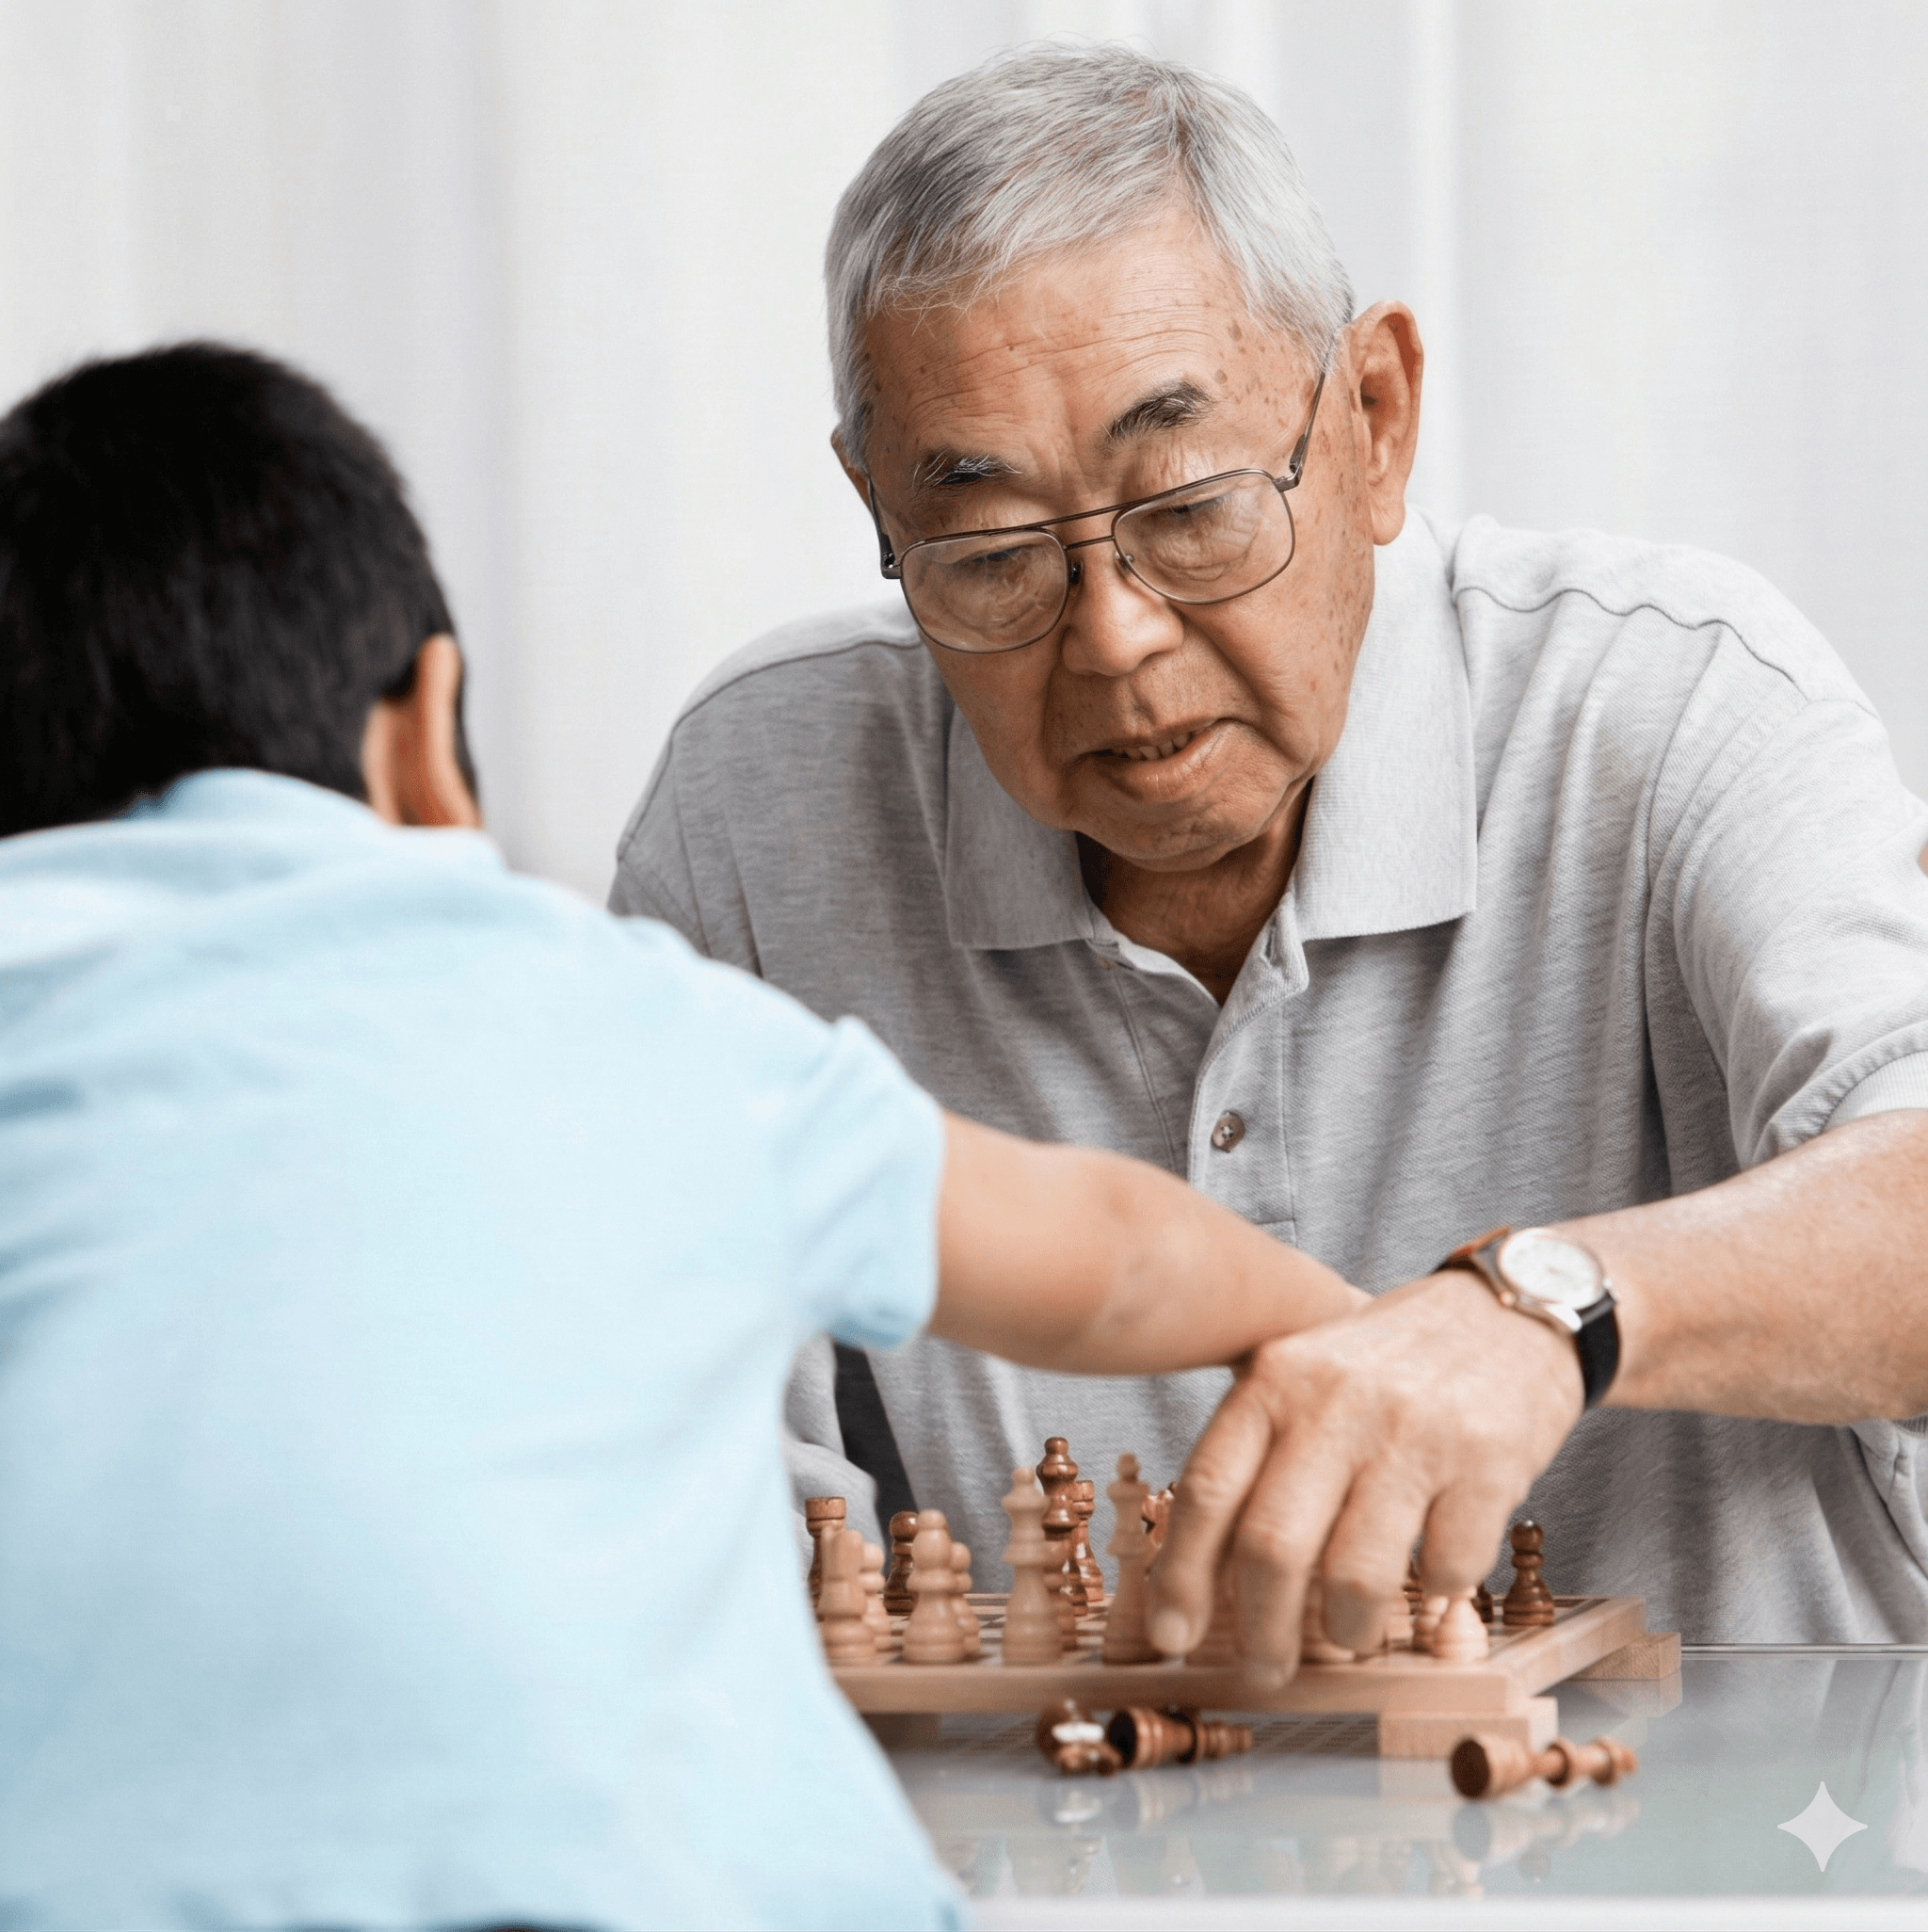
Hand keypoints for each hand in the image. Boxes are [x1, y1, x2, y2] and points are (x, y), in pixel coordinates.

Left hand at [1145, 1268, 1583, 1668]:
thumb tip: (1205, 1571)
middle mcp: (1335, 1402)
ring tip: (1348, 1631)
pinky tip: (1429, 1586)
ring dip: (1347, 1627)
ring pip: (1354, 1575)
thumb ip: (1258, 1452)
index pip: (1208, 1489)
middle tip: (1266, 1667)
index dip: (1180, 1575)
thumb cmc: (1389, 1360)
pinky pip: (1445, 1570)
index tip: (1171, 1636)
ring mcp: (1413, 1432)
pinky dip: (1433, 1598)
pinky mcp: (1487, 1462)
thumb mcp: (1305, 1375)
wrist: (1506, 1311)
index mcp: (1275, 1379)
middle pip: (1271, 1546)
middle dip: (1262, 1630)